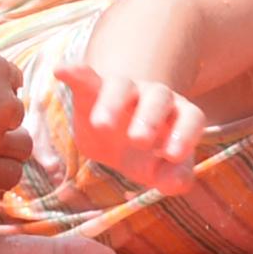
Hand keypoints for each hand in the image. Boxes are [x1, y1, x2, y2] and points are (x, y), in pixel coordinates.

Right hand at [55, 63, 204, 194]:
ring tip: (102, 124)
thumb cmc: (146, 155)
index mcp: (178, 116)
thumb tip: (178, 183)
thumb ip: (173, 177)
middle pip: (158, 98)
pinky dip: (75, 72)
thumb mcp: (158, 170)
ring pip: (122, 86)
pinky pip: (85, 76)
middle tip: (139, 140)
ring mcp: (125, 90)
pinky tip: (62, 70)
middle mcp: (155, 97)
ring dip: (113, 102)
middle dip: (150, 117)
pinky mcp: (93, 88)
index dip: (185, 134)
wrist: (116, 136)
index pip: (191, 118)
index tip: (172, 155)